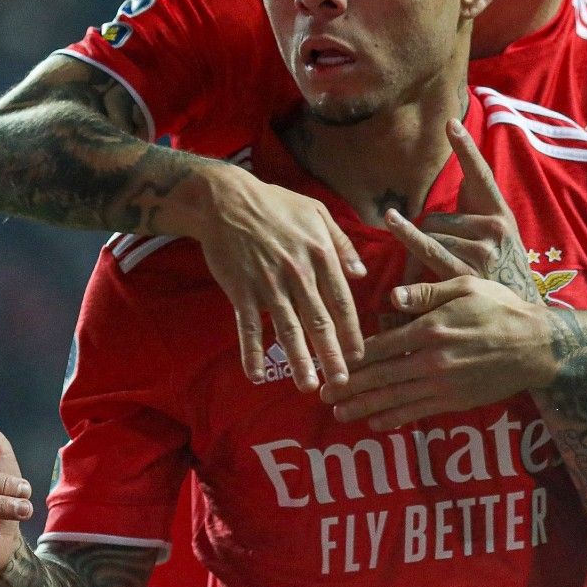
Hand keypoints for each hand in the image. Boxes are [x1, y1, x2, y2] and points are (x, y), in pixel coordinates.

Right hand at [199, 165, 366, 392]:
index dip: (351, 331)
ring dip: (299, 360)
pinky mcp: (241, 290)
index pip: (341, 301)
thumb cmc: (275, 204)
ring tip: (308, 386)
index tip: (360, 355)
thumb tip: (361, 274)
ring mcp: (268, 284)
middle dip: (332, 354)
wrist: (226, 200)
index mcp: (320, 255)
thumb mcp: (317, 212)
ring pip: (288, 329)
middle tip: (343, 382)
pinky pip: (248, 327)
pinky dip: (252, 352)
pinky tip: (257, 376)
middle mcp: (298, 273)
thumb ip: (341, 244)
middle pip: (319, 321)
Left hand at [323, 274, 558, 429]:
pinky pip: (418, 412)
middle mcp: (431, 360)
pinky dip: (394, 419)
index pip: (378, 346)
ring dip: (363, 407)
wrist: (536, 346)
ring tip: (338, 414)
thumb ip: (425, 292)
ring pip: (394, 398)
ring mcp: (443, 385)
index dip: (350, 356)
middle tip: (322, 394)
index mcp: (429, 329)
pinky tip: (376, 423)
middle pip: (379, 376)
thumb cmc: (499, 308)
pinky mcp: (455, 401)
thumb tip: (390, 298)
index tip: (329, 361)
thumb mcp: (465, 286)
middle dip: (348, 387)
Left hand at [401, 118, 540, 303]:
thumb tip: (458, 182)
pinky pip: (429, 258)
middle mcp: (495, 228)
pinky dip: (412, 266)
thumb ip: (475, 205)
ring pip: (431, 237)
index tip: (451, 124)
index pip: (481, 175)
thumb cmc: (502, 268)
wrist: (523, 315)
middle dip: (423, 233)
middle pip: (436, 216)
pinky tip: (401, 277)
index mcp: (500, 213)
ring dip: (417, 254)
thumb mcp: (498, 233)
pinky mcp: (468, 277)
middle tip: (424, 252)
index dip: (466, 149)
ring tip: (419, 273)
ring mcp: (483, 252)